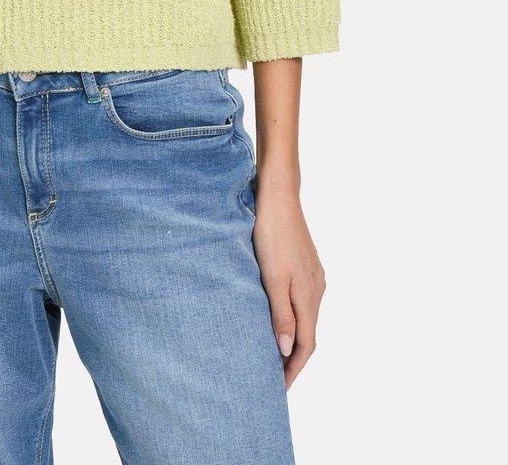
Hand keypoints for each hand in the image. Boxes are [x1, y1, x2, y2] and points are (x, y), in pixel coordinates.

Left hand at [252, 182, 326, 389]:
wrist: (279, 198)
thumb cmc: (271, 235)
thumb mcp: (272, 277)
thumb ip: (281, 314)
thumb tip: (287, 350)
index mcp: (309, 296)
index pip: (306, 345)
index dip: (293, 369)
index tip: (279, 389)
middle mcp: (317, 290)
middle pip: (308, 334)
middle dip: (293, 359)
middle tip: (274, 378)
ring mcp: (313, 277)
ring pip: (305, 318)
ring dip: (292, 338)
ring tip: (272, 353)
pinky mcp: (306, 266)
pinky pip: (302, 302)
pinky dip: (292, 318)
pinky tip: (277, 318)